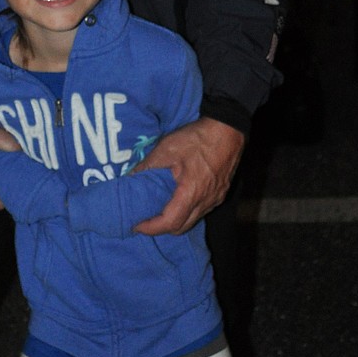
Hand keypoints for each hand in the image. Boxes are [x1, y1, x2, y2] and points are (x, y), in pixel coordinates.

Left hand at [132, 118, 244, 235]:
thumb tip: (129, 178)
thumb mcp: (167, 148)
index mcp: (191, 193)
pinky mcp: (221, 194)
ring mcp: (215, 199)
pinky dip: (186, 212)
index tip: (135, 225)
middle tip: (144, 219)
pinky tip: (177, 199)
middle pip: (181, 227)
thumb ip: (147, 166)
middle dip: (160, 228)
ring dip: (174, 220)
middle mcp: (205, 202)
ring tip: (158, 210)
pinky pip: (201, 211)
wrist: (228, 128)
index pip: (169, 222)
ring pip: (192, 220)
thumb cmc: (197, 138)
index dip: (151, 228)